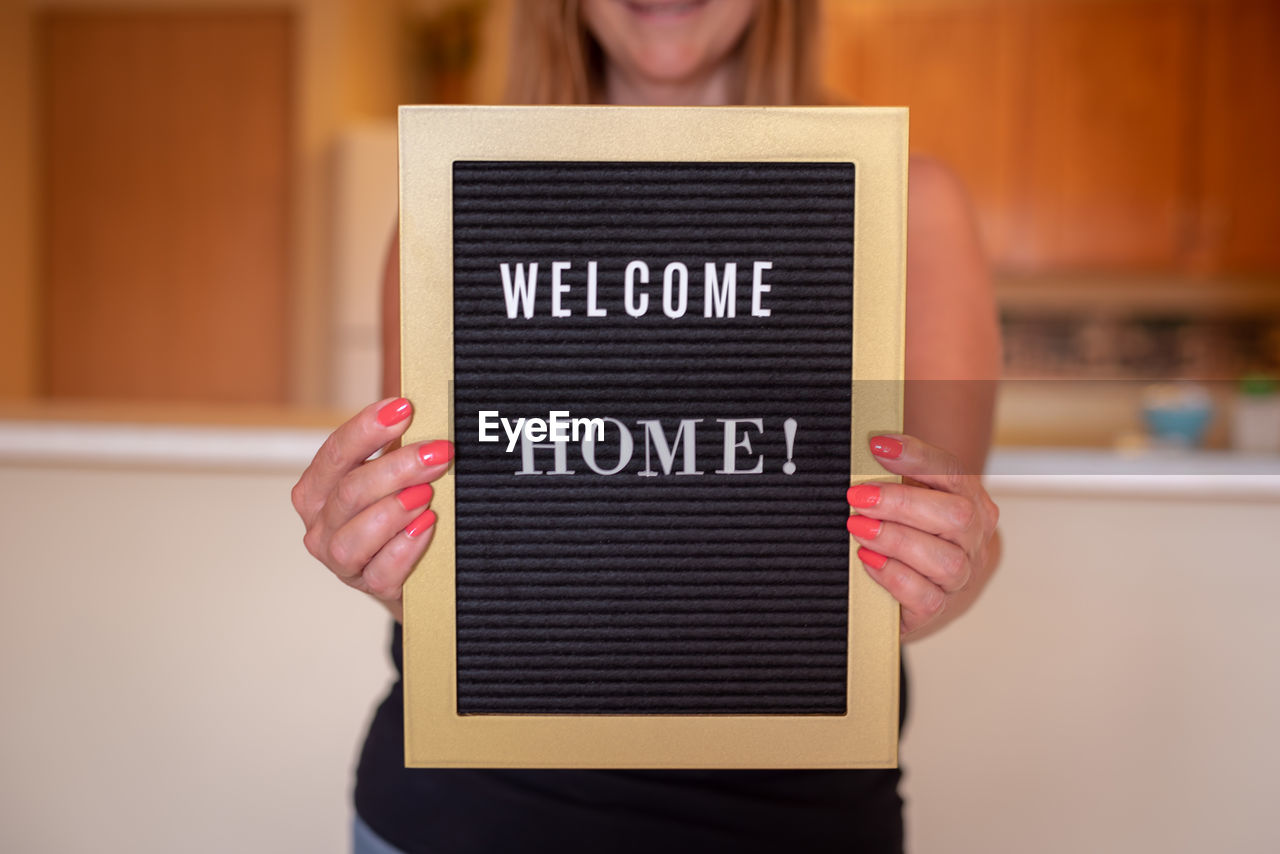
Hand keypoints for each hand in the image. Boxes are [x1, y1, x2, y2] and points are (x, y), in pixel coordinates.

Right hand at [291, 397, 453, 619]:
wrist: (414, 572)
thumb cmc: (399, 513)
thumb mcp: (391, 478)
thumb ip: (397, 449)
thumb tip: (424, 411)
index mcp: (319, 490)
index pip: (336, 453)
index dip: (367, 429)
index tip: (404, 408)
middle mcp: (321, 525)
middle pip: (349, 491)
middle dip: (397, 467)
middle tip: (438, 452)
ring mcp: (341, 560)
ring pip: (355, 534)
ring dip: (394, 509)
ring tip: (428, 493)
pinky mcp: (368, 585)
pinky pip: (381, 571)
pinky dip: (404, 547)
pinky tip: (426, 527)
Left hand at [846, 434, 999, 639]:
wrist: (919, 589)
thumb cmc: (911, 532)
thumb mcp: (909, 497)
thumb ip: (896, 474)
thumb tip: (872, 447)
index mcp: (971, 501)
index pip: (953, 472)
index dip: (918, 457)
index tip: (878, 446)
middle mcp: (973, 540)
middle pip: (956, 517)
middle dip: (902, 504)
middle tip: (859, 498)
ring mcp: (960, 577)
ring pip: (945, 561)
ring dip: (896, 540)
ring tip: (859, 529)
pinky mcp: (937, 608)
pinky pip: (926, 598)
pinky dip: (894, 576)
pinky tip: (869, 562)